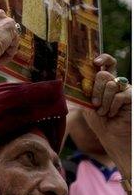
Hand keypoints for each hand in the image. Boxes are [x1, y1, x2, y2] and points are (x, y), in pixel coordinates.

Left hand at [82, 54, 130, 174]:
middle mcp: (117, 83)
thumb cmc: (100, 121)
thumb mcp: (87, 104)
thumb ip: (83, 91)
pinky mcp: (132, 96)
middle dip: (95, 90)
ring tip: (103, 112)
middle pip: (103, 74)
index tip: (95, 62)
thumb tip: (68, 81)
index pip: (108, 63)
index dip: (104, 58)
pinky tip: (112, 114)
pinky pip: (119, 95)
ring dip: (102, 100)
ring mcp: (126, 89)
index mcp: (106, 82)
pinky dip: (111, 106)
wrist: (112, 136)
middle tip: (94, 104)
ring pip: (109, 84)